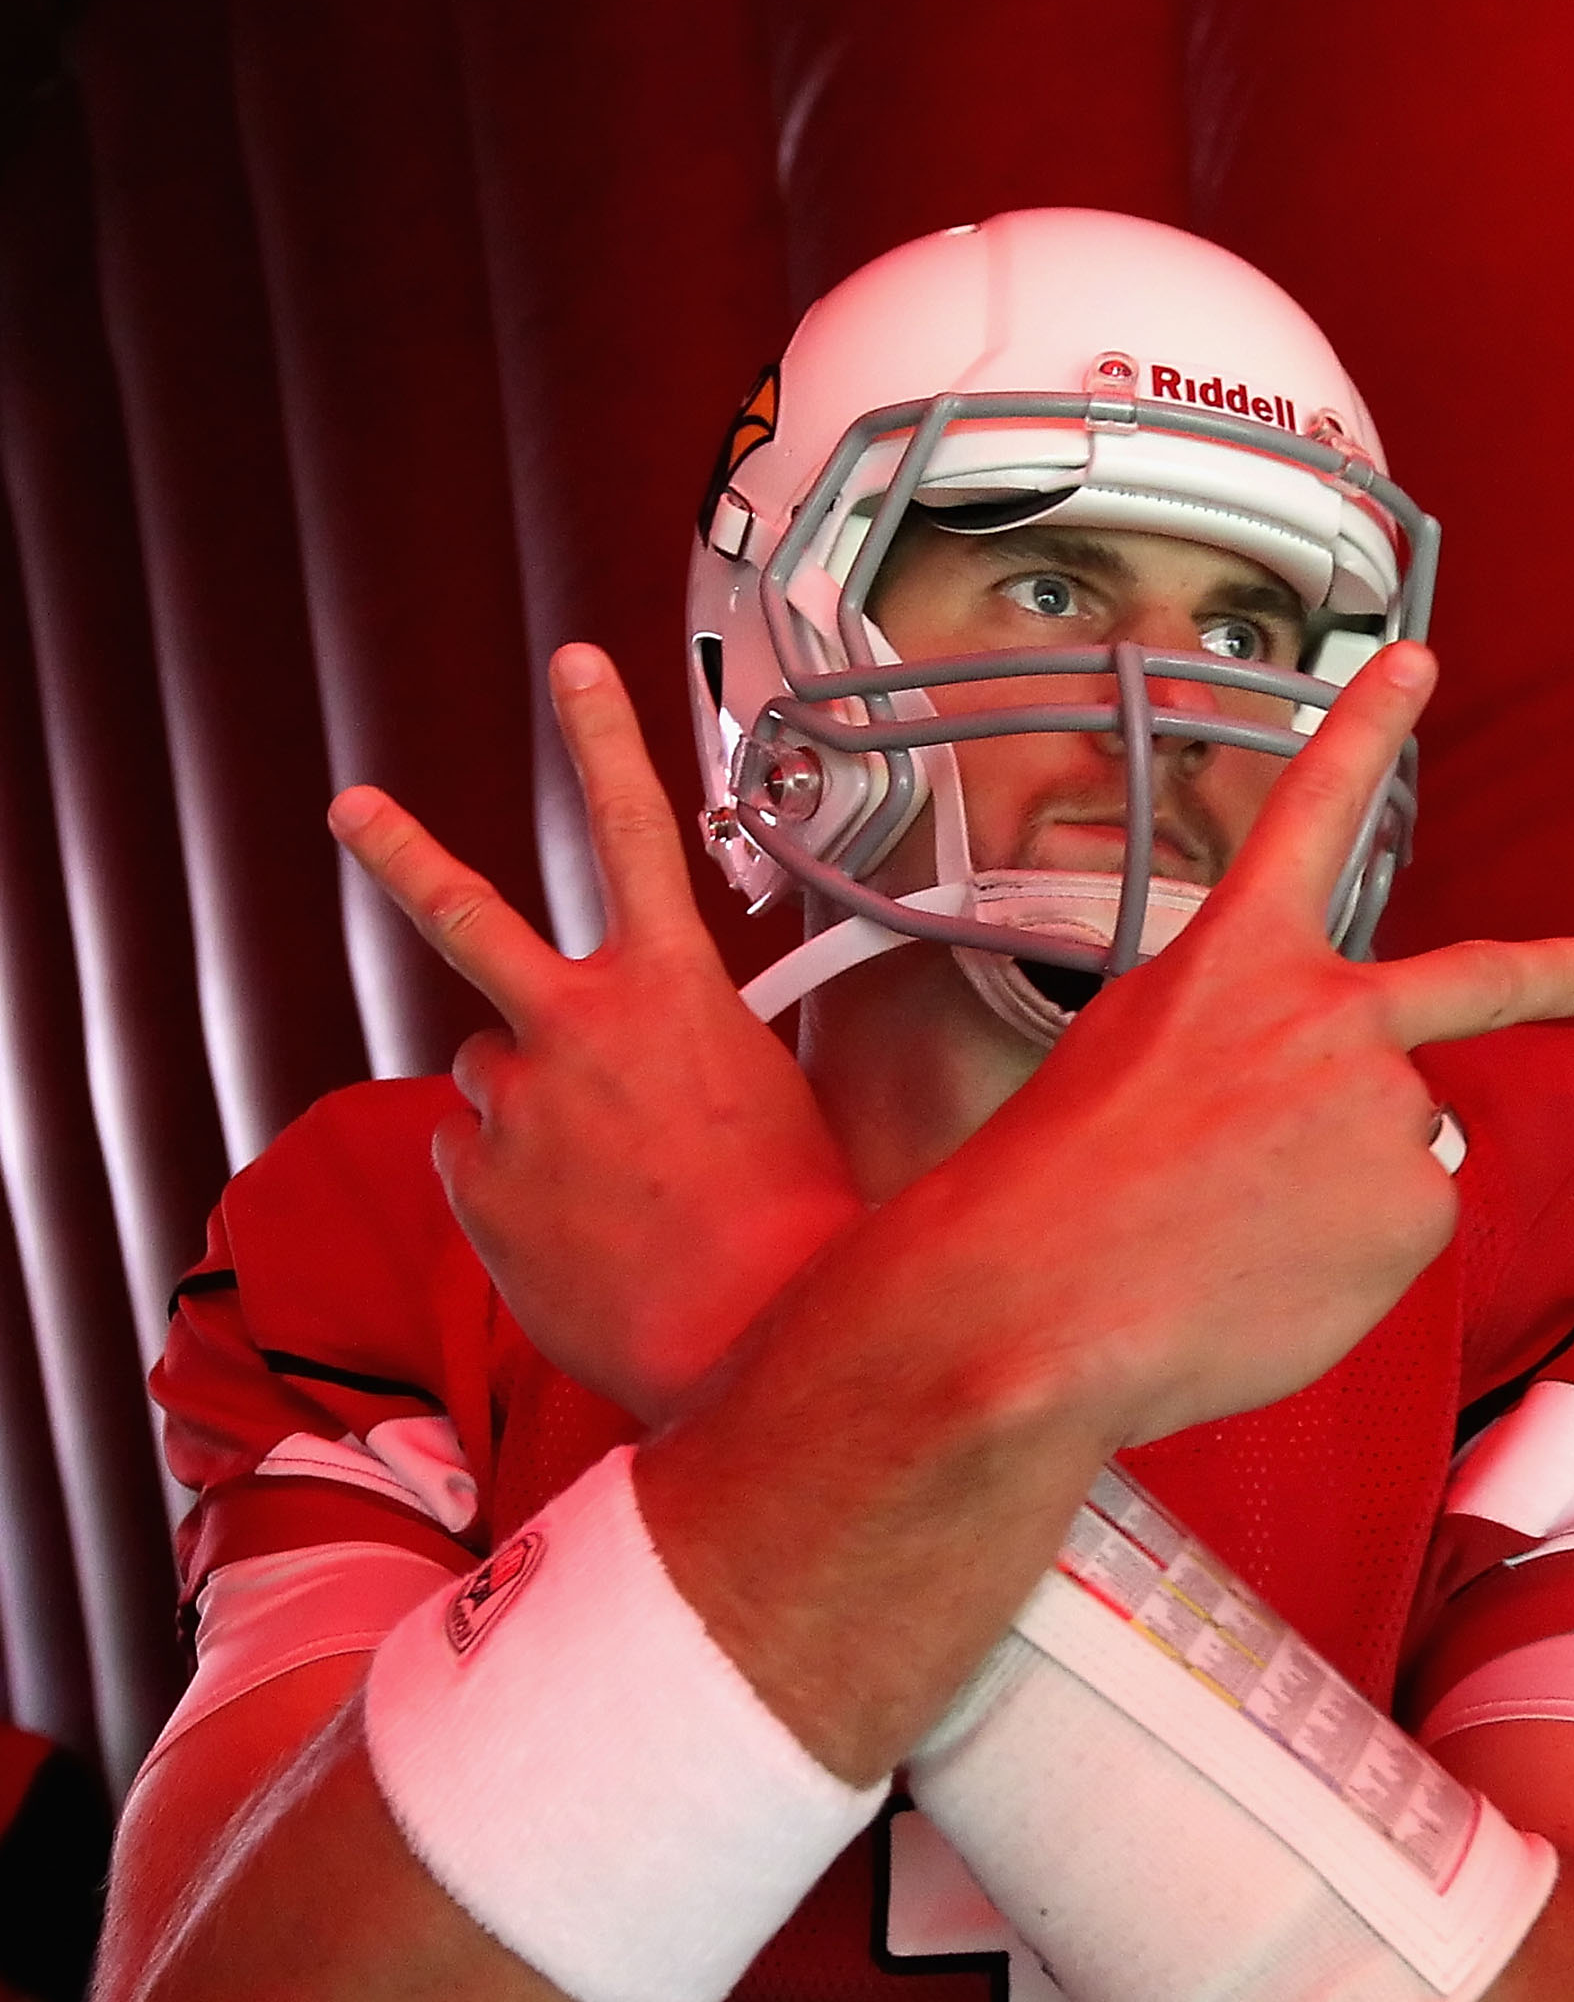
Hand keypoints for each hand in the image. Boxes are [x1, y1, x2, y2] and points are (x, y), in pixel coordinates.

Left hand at [329, 645, 861, 1421]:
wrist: (754, 1336)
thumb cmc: (792, 1224)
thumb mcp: (774, 1093)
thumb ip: (697, 1043)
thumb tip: (657, 1054)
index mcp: (672, 991)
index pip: (634, 831)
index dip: (602, 737)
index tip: (574, 665)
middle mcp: (578, 1031)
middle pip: (467, 918)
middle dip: (401, 854)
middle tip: (354, 808)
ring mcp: (516, 1107)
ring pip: (488, 1074)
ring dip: (526, 1104)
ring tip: (598, 1175)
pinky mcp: (475, 1186)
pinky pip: (475, 1161)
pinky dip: (512, 1184)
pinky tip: (574, 1225)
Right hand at [914, 643, 1573, 1445]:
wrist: (1044, 1301)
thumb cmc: (1053, 1192)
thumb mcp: (1122, 1060)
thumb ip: (1229, 1045)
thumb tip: (1293, 1117)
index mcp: (1237, 960)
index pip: (1312, 810)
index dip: (1367, 729)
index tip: (1414, 664)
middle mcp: (1331, 1016)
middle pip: (1471, 982)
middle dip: (1558, 972)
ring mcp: (1386, 1110)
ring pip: (1391, 1155)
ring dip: (1337, 1194)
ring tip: (1236, 1239)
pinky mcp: (1414, 1208)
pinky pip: (1394, 1237)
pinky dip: (1343, 1266)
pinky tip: (1266, 1280)